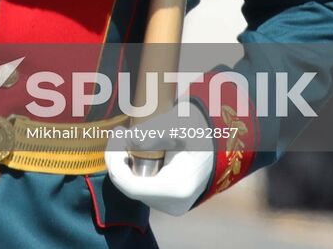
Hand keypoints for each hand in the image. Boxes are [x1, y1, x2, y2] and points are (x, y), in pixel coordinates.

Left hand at [105, 101, 214, 215]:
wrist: (218, 143)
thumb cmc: (199, 130)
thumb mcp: (177, 126)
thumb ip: (152, 132)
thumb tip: (128, 140)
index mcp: (176, 188)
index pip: (130, 185)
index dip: (114, 162)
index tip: (116, 136)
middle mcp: (173, 204)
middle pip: (129, 187)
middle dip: (117, 160)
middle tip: (119, 132)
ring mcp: (171, 205)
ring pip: (134, 188)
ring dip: (124, 164)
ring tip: (126, 137)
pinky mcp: (169, 202)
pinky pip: (142, 189)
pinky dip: (133, 171)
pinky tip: (133, 151)